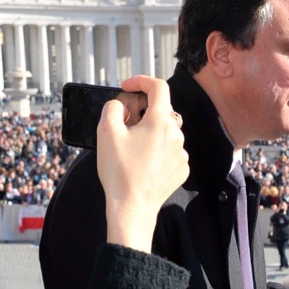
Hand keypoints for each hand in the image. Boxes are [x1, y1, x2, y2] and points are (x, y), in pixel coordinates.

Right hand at [97, 75, 188, 252]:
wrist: (132, 207)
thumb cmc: (119, 171)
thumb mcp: (106, 132)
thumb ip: (113, 108)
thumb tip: (122, 105)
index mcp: (161, 121)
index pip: (159, 87)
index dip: (141, 81)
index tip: (128, 87)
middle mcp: (177, 135)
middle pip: (161, 111)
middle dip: (142, 111)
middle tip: (124, 123)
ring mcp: (182, 153)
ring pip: (166, 132)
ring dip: (150, 132)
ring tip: (131, 148)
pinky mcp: (182, 168)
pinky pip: (170, 151)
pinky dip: (157, 150)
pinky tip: (142, 162)